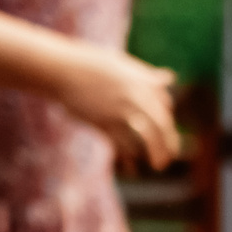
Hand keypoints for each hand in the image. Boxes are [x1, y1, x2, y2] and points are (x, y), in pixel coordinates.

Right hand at [51, 46, 180, 168]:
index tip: (168, 136)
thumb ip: (147, 76)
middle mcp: (135, 96)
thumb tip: (169, 78)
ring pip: (147, 136)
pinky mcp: (104, 122)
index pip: (165, 106)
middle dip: (169, 144)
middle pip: (162, 124)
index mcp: (142, 82)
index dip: (168, 123)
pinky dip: (131, 154)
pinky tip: (132, 162)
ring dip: (156, 153)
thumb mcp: (122, 65)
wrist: (62, 70)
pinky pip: (124, 143)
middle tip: (169, 157)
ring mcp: (120, 110)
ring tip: (159, 165)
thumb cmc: (90, 65)